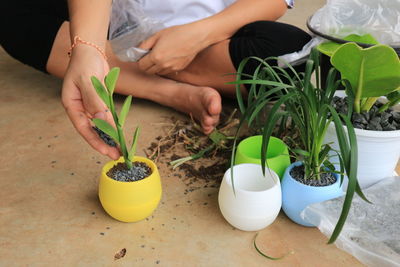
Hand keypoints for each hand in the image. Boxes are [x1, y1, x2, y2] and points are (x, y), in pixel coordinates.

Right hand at [61, 45, 119, 159]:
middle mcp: (80, 109)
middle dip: (104, 143)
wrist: (90, 51)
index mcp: (72, 105)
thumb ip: (95, 102)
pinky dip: (113, 126)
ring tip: (120, 148)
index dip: (95, 141)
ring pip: (100, 126)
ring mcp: (90, 106)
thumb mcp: (88, 82)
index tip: (106, 151)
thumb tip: (103, 121)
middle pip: (92, 130)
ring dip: (110, 137)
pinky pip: (106, 117)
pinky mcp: (99, 103)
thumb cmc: (85, 64)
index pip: (84, 128)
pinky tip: (120, 134)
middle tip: (117, 154)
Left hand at [138, 22, 209, 74]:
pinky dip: (164, 67)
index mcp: (156, 56)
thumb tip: (137, 50)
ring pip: (158, 73)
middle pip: (148, 71)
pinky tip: (168, 58)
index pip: (141, 66)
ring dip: (156, 67)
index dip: (140, 61)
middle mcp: (162, 65)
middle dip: (146, 65)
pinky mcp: (178, 69)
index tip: (142, 56)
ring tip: (160, 57)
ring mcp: (171, 69)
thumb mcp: (157, 35)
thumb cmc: (177, 33)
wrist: (195, 37)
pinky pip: (167, 71)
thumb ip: (145, 44)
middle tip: (149, 57)